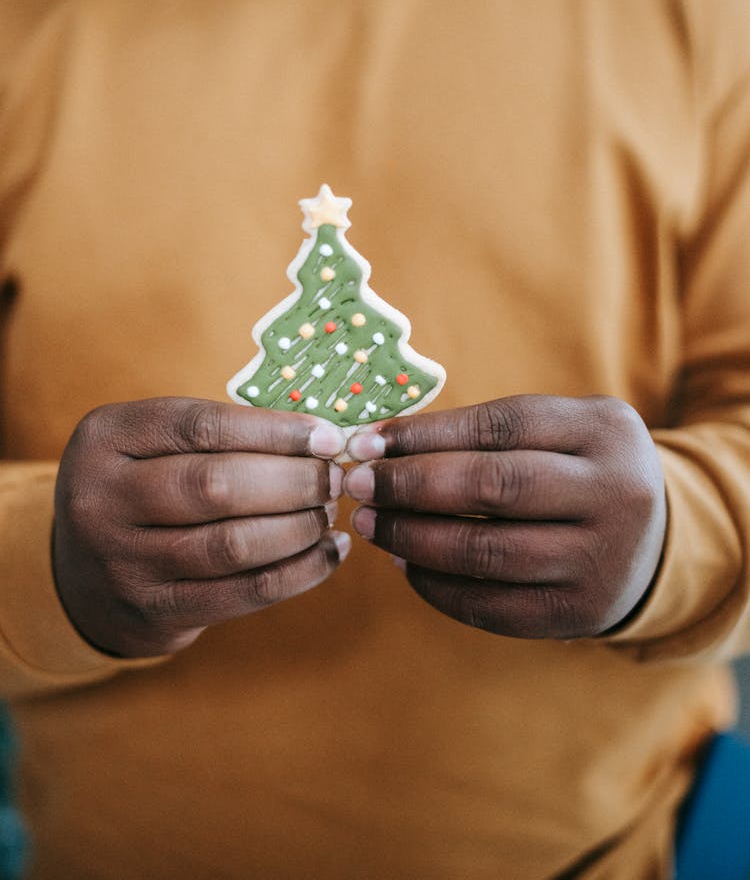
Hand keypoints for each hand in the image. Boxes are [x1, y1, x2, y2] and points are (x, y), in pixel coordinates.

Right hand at [53, 398, 348, 657]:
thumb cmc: (142, 492)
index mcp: (107, 437)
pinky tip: (329, 553)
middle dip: (293, 481)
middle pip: (218, 485)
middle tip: (333, 479)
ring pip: (234, 544)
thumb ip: (219, 437)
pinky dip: (300, 572)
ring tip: (328, 513)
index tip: (327, 436)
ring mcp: (123, 561)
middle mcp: (102, 498)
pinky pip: (245, 592)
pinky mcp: (154, 611)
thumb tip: (319, 439)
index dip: (275, 431)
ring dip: (300, 527)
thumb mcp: (151, 447)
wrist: (82, 579)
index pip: (202, 426)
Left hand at [343, 395, 666, 638]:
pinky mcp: (578, 613)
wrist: (652, 543)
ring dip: (412, 537)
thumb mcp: (559, 431)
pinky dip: (435, 586)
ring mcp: (600, 559)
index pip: (500, 426)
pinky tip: (405, 563)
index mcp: (604, 431)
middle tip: (357, 485)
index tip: (367, 442)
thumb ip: (486, 433)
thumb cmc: (578, 472)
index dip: (425, 435)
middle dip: (410, 485)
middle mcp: (614, 494)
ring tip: (371, 523)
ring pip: (485, 551)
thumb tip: (381, 446)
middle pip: (493, 487)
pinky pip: (490, 606)